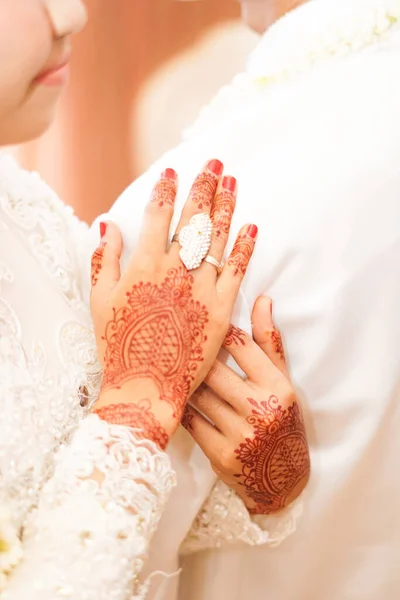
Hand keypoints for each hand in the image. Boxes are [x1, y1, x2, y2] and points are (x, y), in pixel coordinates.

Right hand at [90, 160, 257, 448]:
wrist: (145, 386)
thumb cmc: (118, 345)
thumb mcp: (101, 300)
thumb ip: (105, 259)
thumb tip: (108, 225)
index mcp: (143, 265)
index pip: (157, 215)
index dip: (166, 190)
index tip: (173, 171)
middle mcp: (174, 270)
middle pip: (192, 218)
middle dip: (203, 186)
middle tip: (214, 163)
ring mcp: (201, 288)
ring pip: (216, 237)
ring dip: (225, 206)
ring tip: (233, 181)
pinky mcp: (222, 309)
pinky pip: (236, 271)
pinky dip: (244, 246)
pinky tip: (252, 226)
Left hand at [182, 296, 309, 513]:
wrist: (282, 480)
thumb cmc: (282, 420)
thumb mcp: (282, 381)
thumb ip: (269, 342)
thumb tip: (262, 299)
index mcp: (277, 386)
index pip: (241, 344)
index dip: (216, 331)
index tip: (200, 324)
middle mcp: (261, 409)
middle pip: (213, 369)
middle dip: (193, 356)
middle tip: (174, 342)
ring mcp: (240, 434)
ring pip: (198, 394)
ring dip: (183, 380)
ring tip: (169, 366)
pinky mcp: (221, 455)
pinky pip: (191, 421)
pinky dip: (181, 407)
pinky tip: (175, 397)